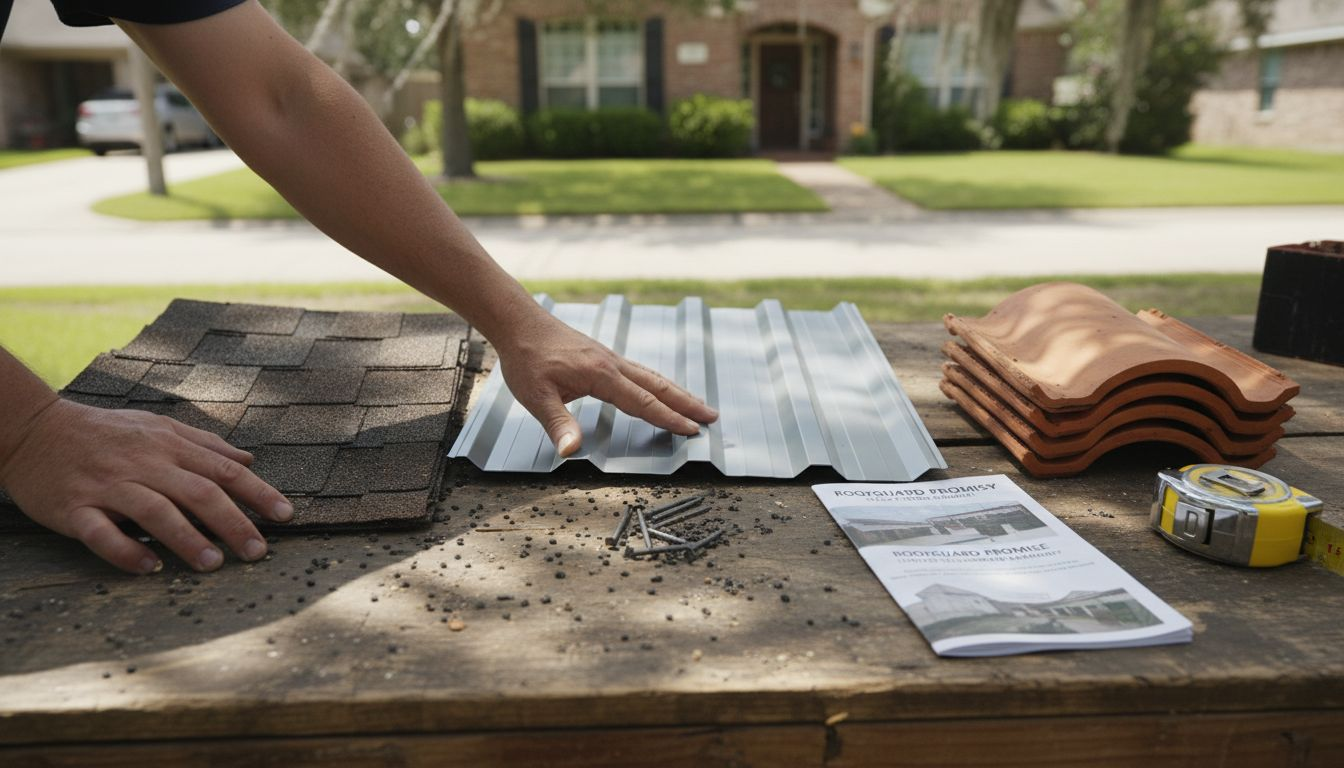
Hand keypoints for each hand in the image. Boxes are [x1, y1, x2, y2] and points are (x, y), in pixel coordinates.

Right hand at [0, 399, 293, 573]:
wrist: (33, 429)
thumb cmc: (104, 432)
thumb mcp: (157, 426)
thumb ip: (204, 443)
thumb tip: (248, 461)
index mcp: (167, 445)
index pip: (222, 471)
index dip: (257, 493)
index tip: (286, 516)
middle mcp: (143, 464)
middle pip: (197, 492)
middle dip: (233, 522)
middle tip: (258, 552)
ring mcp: (108, 486)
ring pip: (154, 511)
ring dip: (186, 538)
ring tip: (213, 564)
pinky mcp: (74, 508)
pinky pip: (101, 532)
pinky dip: (126, 550)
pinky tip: (149, 567)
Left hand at [495, 314, 718, 456]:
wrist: (519, 322)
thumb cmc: (526, 358)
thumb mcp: (536, 396)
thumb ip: (558, 424)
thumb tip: (571, 452)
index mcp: (601, 375)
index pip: (643, 402)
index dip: (668, 419)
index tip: (692, 430)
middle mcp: (612, 364)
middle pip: (658, 386)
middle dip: (686, 403)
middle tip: (713, 416)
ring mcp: (610, 358)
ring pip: (652, 376)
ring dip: (676, 392)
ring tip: (697, 404)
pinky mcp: (602, 356)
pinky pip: (639, 372)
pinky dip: (658, 383)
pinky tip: (659, 389)